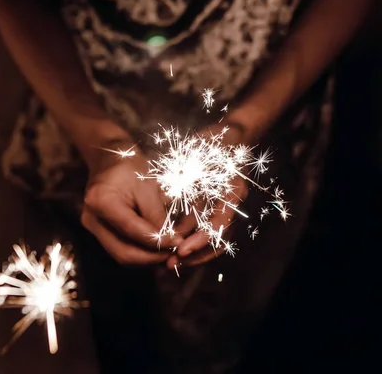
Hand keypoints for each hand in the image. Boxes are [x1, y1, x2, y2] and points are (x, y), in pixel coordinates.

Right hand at [82, 141, 180, 265]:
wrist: (109, 156)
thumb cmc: (130, 165)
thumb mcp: (147, 185)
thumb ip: (157, 215)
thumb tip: (171, 241)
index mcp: (101, 201)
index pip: (132, 231)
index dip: (157, 241)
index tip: (178, 242)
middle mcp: (92, 219)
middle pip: (123, 252)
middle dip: (152, 257)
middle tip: (174, 253)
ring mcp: (93, 227)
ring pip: (121, 254)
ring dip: (146, 258)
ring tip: (168, 252)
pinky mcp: (99, 230)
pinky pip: (119, 248)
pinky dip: (139, 251)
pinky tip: (156, 248)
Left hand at [166, 122, 249, 269]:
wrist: (230, 135)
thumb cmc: (212, 141)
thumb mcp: (197, 152)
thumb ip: (185, 172)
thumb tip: (165, 193)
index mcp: (232, 188)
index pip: (220, 222)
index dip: (201, 238)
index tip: (182, 249)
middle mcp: (233, 201)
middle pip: (220, 238)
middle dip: (196, 254)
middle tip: (172, 263)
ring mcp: (228, 206)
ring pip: (215, 239)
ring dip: (194, 251)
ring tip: (170, 261)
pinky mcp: (219, 208)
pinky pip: (208, 230)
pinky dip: (193, 240)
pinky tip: (175, 247)